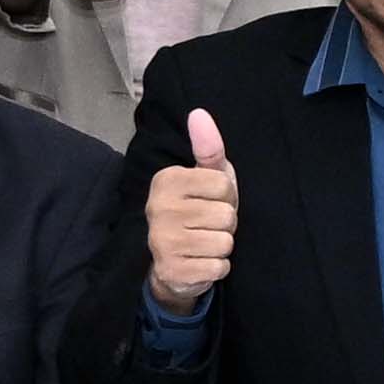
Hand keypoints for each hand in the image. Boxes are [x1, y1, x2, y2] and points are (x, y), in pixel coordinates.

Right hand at [145, 113, 237, 308]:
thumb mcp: (207, 178)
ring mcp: (161, 241)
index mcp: (166, 180)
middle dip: (226, 224)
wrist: (175, 264)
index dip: (226, 197)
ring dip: (222, 246)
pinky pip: (219, 266)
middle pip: (226, 215)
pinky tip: (200, 262)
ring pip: (224, 242)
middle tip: (207, 226)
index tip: (209, 202)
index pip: (224, 185)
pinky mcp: (171, 270)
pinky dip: (217, 267)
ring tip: (204, 243)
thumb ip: (208, 148)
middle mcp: (157, 208)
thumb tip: (198, 113)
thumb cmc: (198, 211)